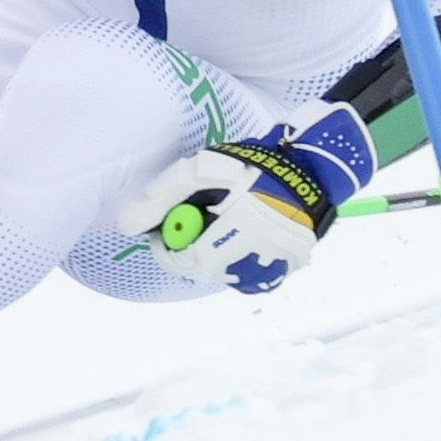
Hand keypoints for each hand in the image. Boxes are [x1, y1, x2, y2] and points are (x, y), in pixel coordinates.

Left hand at [107, 103, 375, 295]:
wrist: (311, 165)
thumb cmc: (250, 163)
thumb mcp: (201, 168)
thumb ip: (164, 195)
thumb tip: (129, 225)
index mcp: (236, 228)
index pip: (187, 260)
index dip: (168, 252)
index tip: (160, 237)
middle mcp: (259, 252)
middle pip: (209, 272)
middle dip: (192, 256)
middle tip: (188, 235)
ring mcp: (279, 262)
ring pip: (232, 277)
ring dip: (217, 261)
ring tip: (218, 232)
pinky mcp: (293, 264)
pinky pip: (259, 277)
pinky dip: (243, 266)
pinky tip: (242, 243)